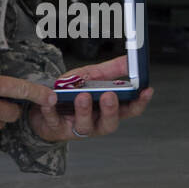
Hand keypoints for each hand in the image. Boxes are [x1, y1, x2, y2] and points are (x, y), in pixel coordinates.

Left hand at [27, 55, 153, 142]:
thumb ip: (111, 70)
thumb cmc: (71, 93)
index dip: (139, 103)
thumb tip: (130, 59)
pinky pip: (54, 120)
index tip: (146, 90)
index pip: (129, 110)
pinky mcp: (55, 128)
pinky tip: (52, 98)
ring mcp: (75, 128)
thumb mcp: (92, 77)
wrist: (42, 103)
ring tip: (83, 96)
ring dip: (85, 111)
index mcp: (107, 111)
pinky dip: (52, 109)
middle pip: (109, 124)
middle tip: (109, 96)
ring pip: (84, 126)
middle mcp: (95, 123)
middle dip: (111, 111)